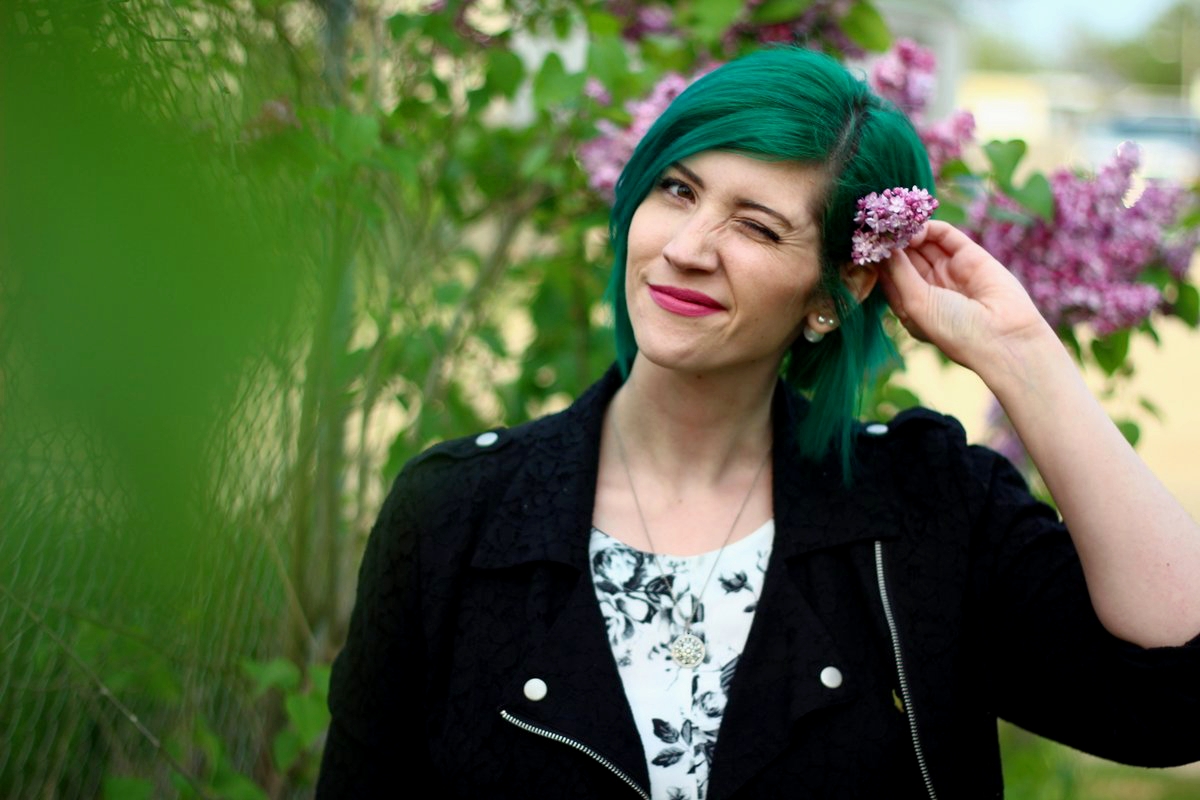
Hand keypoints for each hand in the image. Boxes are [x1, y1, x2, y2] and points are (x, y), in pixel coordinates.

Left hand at [878, 220, 1052, 370]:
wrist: (1002, 336)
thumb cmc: (953, 330)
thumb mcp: (915, 304)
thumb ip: (898, 273)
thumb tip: (883, 248)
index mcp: (914, 305)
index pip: (889, 277)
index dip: (878, 261)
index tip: (862, 245)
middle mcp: (931, 287)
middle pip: (905, 258)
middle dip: (890, 243)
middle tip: (875, 227)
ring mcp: (949, 270)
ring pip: (922, 244)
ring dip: (906, 233)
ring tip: (892, 226)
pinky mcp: (970, 255)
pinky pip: (944, 235)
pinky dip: (928, 228)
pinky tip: (914, 229)